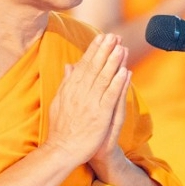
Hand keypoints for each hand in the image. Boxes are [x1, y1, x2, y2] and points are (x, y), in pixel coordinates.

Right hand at [47, 33, 126, 168]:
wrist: (62, 150)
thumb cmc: (62, 128)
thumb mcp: (59, 101)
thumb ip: (66, 82)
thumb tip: (69, 65)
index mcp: (70, 88)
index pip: (84, 65)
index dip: (94, 50)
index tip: (101, 37)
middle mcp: (79, 93)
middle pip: (95, 67)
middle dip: (105, 50)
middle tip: (114, 36)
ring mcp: (90, 103)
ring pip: (104, 78)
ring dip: (113, 62)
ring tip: (122, 47)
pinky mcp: (99, 115)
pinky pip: (110, 96)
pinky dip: (118, 83)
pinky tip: (125, 72)